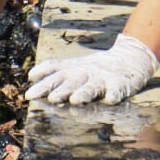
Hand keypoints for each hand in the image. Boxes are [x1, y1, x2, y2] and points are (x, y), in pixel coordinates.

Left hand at [25, 33, 159, 105]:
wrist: (129, 59)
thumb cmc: (94, 67)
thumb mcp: (73, 65)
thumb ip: (54, 69)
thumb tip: (31, 75)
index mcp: (73, 69)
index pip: (55, 74)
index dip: (43, 82)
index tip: (30, 93)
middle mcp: (86, 73)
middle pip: (71, 82)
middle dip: (61, 90)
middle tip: (51, 98)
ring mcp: (103, 79)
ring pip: (92, 87)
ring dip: (84, 93)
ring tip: (75, 100)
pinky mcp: (120, 85)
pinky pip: (117, 91)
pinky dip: (113, 95)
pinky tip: (110, 99)